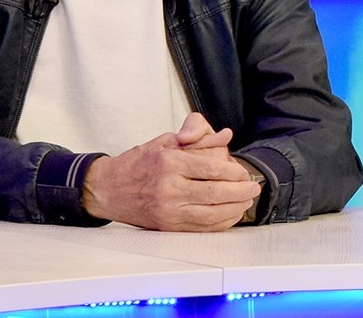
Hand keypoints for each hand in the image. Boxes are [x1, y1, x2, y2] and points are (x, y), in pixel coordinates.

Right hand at [81, 113, 259, 231]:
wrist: (109, 188)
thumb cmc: (138, 162)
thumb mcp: (164, 141)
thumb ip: (196, 138)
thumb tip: (224, 135)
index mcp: (169, 162)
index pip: (211, 168)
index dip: (234, 172)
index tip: (244, 172)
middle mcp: (169, 187)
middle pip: (215, 193)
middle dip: (240, 192)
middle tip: (254, 188)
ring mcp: (168, 209)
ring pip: (211, 213)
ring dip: (234, 209)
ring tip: (246, 202)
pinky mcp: (168, 225)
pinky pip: (201, 227)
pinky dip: (220, 223)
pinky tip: (230, 215)